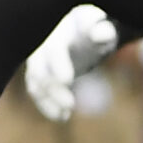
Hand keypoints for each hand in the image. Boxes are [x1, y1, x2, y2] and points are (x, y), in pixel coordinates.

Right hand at [24, 5, 118, 122]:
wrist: (88, 29)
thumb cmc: (99, 25)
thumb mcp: (106, 25)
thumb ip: (105, 29)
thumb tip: (99, 34)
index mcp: (58, 30)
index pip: (53, 48)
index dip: (58, 64)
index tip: (68, 81)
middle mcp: (42, 45)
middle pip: (39, 68)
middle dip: (52, 88)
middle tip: (70, 105)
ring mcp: (39, 61)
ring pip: (35, 83)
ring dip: (47, 101)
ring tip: (64, 115)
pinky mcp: (41, 75)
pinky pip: (38, 92)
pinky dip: (47, 105)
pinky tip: (62, 116)